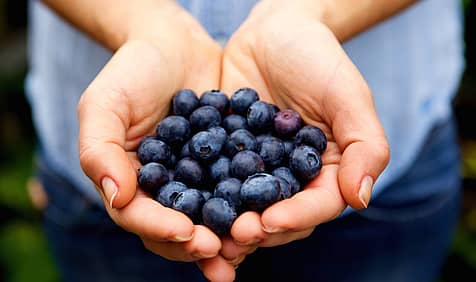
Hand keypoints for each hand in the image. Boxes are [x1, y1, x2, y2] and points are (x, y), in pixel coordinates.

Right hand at [77, 3, 234, 280]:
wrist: (174, 46)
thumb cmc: (132, 72)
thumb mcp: (105, 105)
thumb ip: (100, 151)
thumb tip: (117, 198)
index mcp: (132, 183)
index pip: (140, 217)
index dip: (162, 229)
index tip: (188, 233)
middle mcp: (165, 189)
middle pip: (176, 229)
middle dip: (198, 244)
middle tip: (222, 250)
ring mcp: (198, 180)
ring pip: (210, 217)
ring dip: (229, 236)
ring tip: (249, 243)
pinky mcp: (226, 165)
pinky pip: (238, 189)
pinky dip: (252, 203)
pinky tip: (271, 211)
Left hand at [219, 0, 389, 260]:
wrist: (274, 31)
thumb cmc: (318, 58)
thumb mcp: (348, 95)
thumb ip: (365, 146)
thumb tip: (362, 199)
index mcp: (326, 172)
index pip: (317, 205)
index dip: (296, 217)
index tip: (270, 221)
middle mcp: (291, 178)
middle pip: (278, 214)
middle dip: (257, 228)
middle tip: (234, 234)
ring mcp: (256, 169)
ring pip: (243, 205)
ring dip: (226, 222)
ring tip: (206, 231)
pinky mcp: (225, 156)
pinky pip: (213, 178)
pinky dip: (201, 192)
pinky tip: (183, 201)